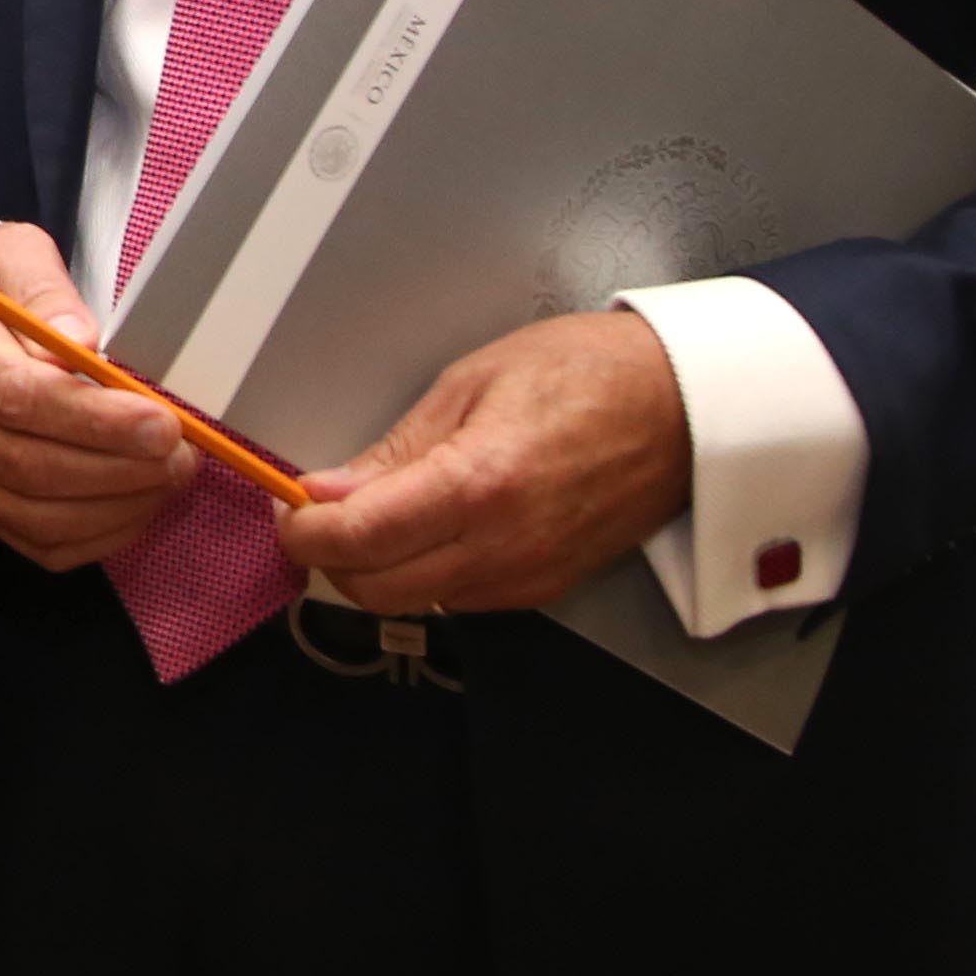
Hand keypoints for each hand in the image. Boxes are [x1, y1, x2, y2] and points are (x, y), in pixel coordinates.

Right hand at [0, 223, 192, 571]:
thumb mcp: (13, 255)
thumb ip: (45, 290)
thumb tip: (82, 341)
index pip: (16, 396)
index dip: (94, 418)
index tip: (160, 421)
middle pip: (28, 464)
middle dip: (118, 467)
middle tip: (181, 452)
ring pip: (35, 514)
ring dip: (116, 504)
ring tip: (170, 474)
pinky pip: (37, 541)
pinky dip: (98, 533)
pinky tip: (139, 502)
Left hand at [272, 309, 691, 613]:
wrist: (685, 406)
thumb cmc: (590, 373)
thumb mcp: (472, 383)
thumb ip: (395, 450)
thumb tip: (328, 491)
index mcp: (477, 485)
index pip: (356, 541)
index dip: (303, 531)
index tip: (289, 507)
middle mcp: (502, 547)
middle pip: (375, 591)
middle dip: (331, 557)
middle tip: (320, 510)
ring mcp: (527, 577)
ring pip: (414, 603)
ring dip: (378, 568)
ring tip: (378, 510)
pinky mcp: (545, 588)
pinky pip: (459, 599)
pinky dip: (426, 572)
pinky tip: (432, 526)